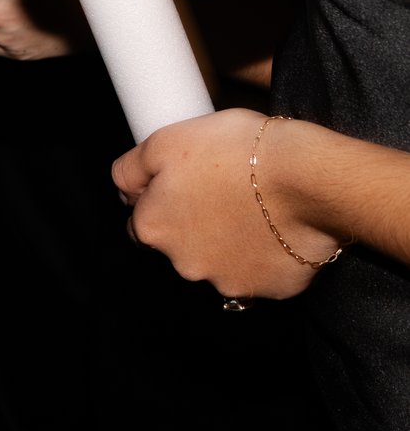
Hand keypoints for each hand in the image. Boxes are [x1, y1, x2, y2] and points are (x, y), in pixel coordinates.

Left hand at [115, 109, 341, 300]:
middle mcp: (184, 265)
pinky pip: (263, 273)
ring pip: (221, 262)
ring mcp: (230, 282)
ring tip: (255, 208)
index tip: (184, 187)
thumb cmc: (235, 152)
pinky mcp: (272, 290)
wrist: (307, 179)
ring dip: (230, 242)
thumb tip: (122, 188)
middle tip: (223, 191)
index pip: (141, 225)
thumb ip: (131, 169)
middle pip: (180, 246)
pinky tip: (278, 229)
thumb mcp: (165, 140)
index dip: (161, 203)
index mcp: (153, 229)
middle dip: (195, 224)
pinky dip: (267, 256)